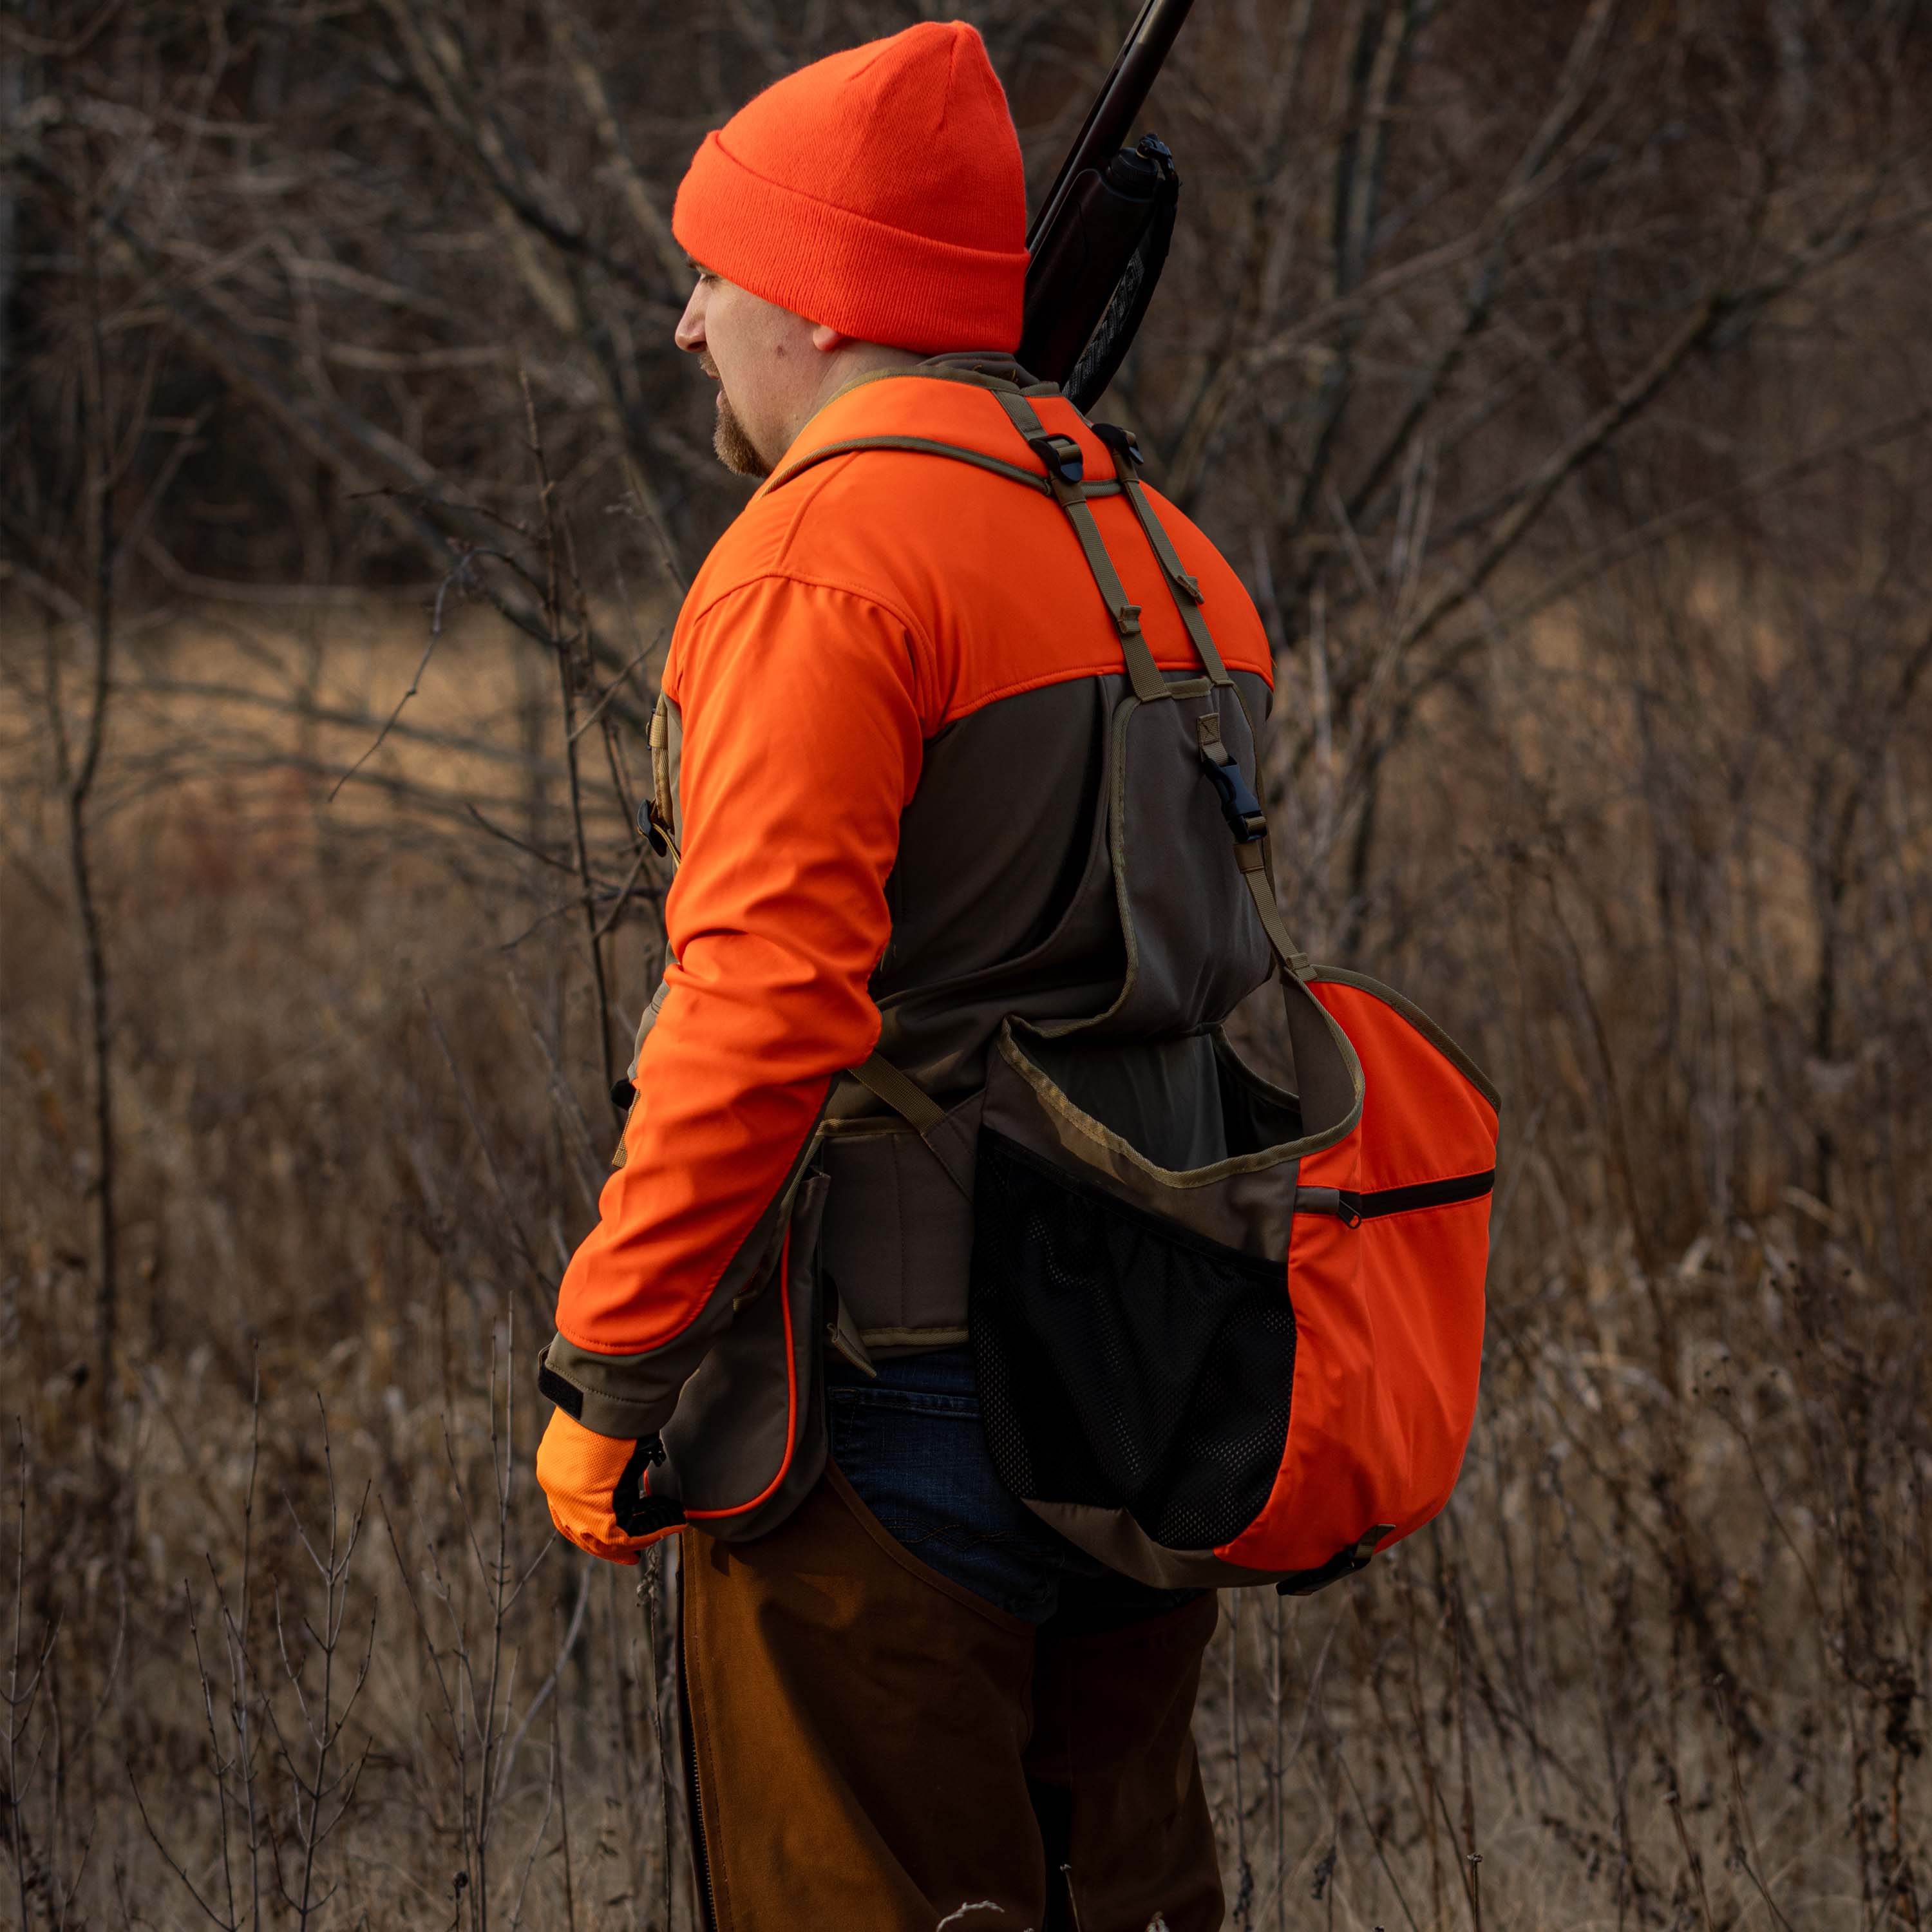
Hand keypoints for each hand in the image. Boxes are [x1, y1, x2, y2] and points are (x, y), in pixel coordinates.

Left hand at [535, 1407, 683, 1564]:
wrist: (605, 1397)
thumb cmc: (608, 1403)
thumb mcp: (602, 1433)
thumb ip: (606, 1459)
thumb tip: (628, 1471)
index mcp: (554, 1471)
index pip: (568, 1511)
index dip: (590, 1527)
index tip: (613, 1534)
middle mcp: (557, 1491)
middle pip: (582, 1534)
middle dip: (610, 1548)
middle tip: (631, 1556)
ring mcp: (572, 1505)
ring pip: (602, 1539)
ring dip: (635, 1540)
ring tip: (665, 1528)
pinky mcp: (593, 1513)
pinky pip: (623, 1534)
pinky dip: (652, 1531)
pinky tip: (671, 1522)